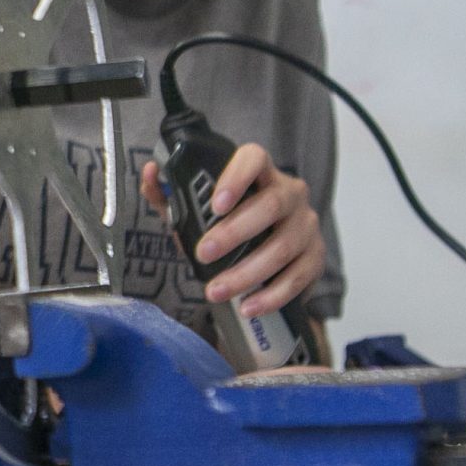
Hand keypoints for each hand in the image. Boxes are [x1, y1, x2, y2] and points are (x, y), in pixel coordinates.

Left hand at [139, 148, 323, 319]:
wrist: (268, 254)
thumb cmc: (227, 224)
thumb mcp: (196, 210)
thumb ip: (169, 193)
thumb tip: (150, 172)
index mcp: (261, 173)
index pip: (254, 159)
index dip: (236, 177)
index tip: (215, 204)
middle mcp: (290, 193)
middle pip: (269, 206)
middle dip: (234, 233)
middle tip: (203, 254)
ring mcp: (306, 225)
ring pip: (282, 246)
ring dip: (247, 273)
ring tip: (216, 290)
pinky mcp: (315, 256)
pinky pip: (297, 277)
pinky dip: (271, 295)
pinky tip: (248, 306)